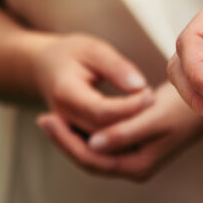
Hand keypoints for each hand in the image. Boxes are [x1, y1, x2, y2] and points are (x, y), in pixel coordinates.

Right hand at [33, 33, 153, 173]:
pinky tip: (142, 132)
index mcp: (64, 94)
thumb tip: (140, 87)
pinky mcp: (75, 139)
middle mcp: (62, 119)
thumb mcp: (93, 49)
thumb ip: (116, 67)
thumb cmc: (72, 55)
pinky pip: (99, 152)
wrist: (45, 69)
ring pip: (101, 151)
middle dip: (131, 126)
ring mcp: (67, 132)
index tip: (151, 95)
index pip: (100, 112)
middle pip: (102, 137)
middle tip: (156, 109)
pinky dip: (120, 145)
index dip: (128, 108)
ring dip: (129, 140)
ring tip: (152, 119)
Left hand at [40, 81, 202, 180]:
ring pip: (92, 153)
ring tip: (51, 118)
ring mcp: (133, 158)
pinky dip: (84, 133)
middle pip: (88, 160)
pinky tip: (72, 117)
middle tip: (42, 118)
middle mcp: (134, 167)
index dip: (66, 141)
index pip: (91, 159)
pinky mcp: (133, 146)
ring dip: (71, 137)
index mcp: (138, 165)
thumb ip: (124, 132)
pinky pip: (101, 144)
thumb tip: (93, 144)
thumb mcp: (154, 116)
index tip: (47, 118)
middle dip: (64, 141)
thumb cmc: (185, 107)